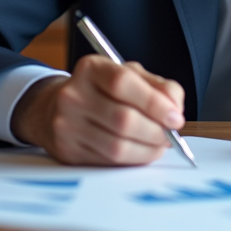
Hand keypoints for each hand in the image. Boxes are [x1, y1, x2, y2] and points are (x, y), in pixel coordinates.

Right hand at [10, 55, 185, 165]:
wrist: (55, 108)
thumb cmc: (102, 91)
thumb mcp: (129, 75)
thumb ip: (158, 86)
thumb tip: (175, 108)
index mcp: (90, 68)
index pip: (122, 83)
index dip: (154, 102)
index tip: (175, 117)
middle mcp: (73, 95)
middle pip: (123, 119)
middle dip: (156, 132)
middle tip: (171, 136)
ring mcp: (67, 125)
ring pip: (117, 146)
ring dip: (147, 150)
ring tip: (159, 145)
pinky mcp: (68, 151)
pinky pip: (108, 162)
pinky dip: (132, 160)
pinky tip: (140, 152)